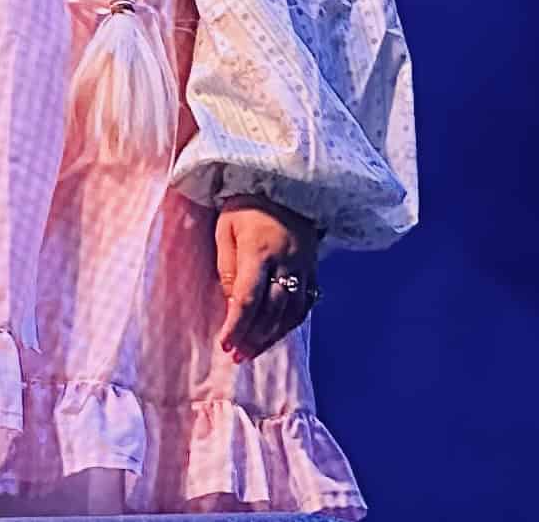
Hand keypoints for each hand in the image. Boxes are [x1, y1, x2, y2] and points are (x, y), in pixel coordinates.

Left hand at [215, 195, 319, 363]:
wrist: (286, 183)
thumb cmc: (245, 205)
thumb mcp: (225, 228)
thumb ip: (227, 266)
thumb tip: (231, 303)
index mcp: (258, 251)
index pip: (247, 299)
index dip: (236, 326)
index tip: (225, 345)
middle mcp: (285, 262)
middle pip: (271, 312)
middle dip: (253, 338)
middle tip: (238, 356)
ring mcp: (303, 267)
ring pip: (292, 312)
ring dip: (273, 337)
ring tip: (254, 351)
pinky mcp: (313, 268)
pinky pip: (306, 303)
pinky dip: (291, 323)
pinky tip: (278, 333)